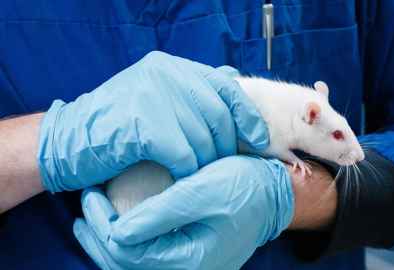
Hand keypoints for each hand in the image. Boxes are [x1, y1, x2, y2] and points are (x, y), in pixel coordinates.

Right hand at [37, 51, 268, 191]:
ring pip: (203, 138)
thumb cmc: (119, 128)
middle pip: (218, 115)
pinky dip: (187, 172)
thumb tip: (233, 98)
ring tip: (199, 177)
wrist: (68, 141)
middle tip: (224, 167)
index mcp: (173, 67)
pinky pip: (184, 155)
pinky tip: (179, 179)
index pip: (226, 85)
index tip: (259, 140)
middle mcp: (166, 74)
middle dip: (226, 146)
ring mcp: (154, 95)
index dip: (247, 115)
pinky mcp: (144, 123)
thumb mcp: (156, 101)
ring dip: (205, 164)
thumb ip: (190, 97)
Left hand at [73, 156, 293, 269]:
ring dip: (107, 241)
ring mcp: (189, 265)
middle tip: (84, 205)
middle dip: (97, 235)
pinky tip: (119, 225)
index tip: (90, 195)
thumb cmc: (243, 187)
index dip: (102, 225)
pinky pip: (148, 256)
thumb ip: (162, 213)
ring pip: (133, 264)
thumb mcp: (203, 191)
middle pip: (125, 265)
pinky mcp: (189, 254)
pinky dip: (128, 241)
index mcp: (192, 259)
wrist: (272, 194)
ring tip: (90, 219)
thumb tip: (118, 230)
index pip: (128, 253)